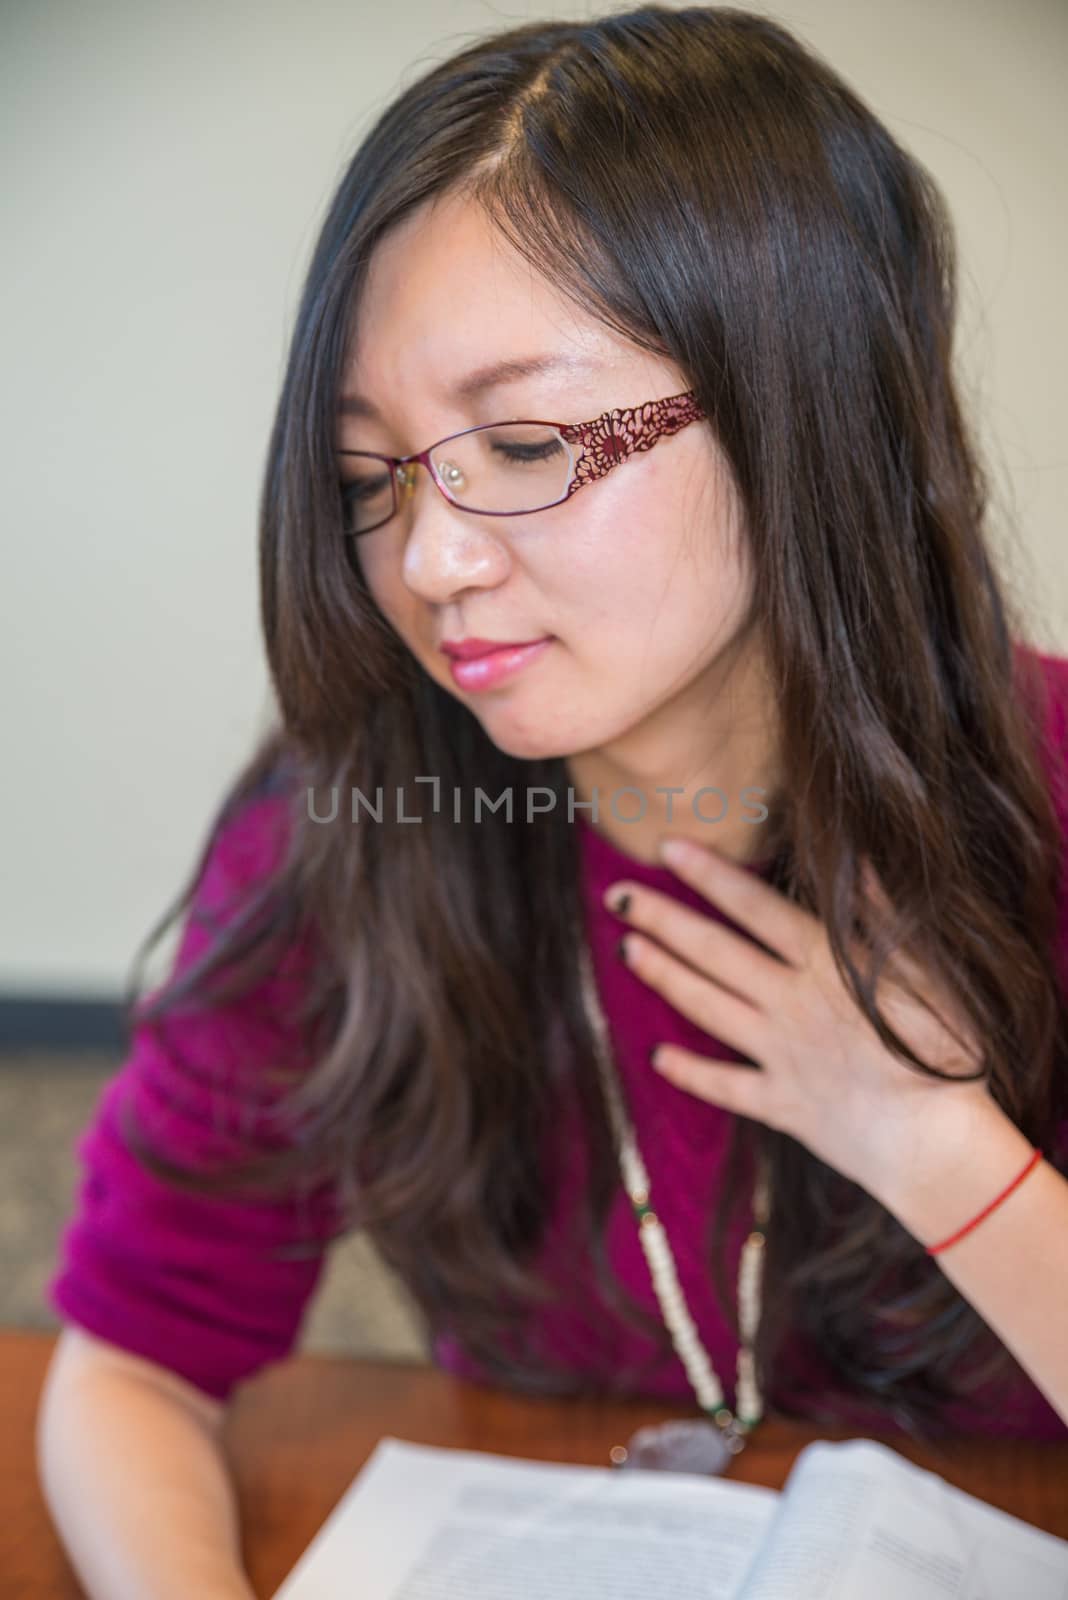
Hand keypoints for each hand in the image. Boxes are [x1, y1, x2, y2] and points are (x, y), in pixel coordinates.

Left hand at [605, 835, 996, 1202]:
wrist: (939, 1146)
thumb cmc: (948, 1049)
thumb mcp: (927, 969)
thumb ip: (882, 913)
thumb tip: (854, 856)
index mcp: (827, 965)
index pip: (755, 908)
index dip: (710, 876)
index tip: (668, 847)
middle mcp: (792, 1004)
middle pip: (715, 953)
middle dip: (663, 920)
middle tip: (617, 894)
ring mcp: (780, 1056)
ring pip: (708, 1008)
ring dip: (663, 977)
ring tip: (625, 949)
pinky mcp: (782, 1105)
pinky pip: (726, 1085)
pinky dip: (690, 1071)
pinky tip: (657, 1055)